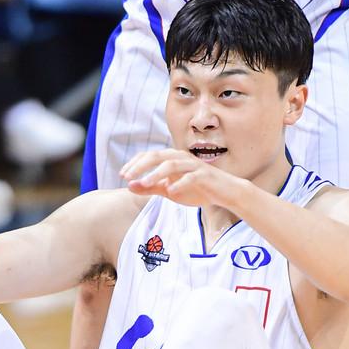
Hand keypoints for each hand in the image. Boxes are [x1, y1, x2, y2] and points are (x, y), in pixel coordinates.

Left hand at [121, 148, 236, 209]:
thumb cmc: (196, 189)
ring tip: (145, 184)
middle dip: (141, 166)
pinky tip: (171, 191)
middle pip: (158, 156)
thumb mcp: (169, 190)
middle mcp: (181, 157)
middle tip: (128, 177)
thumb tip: (130, 186)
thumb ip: (151, 187)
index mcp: (172, 158)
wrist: (225, 192)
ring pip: (172, 164)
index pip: (149, 155)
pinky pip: (191, 177)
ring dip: (157, 173)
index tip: (123, 175)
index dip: (135, 163)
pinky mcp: (205, 175)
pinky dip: (180, 183)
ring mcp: (194, 165)